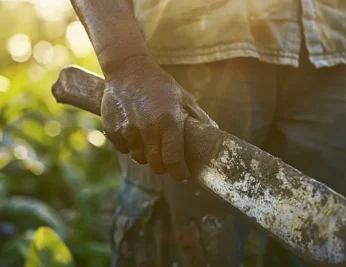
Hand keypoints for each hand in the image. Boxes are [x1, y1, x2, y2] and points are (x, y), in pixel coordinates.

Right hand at [101, 57, 215, 179]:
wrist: (128, 69)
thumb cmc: (161, 85)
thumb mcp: (184, 98)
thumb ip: (199, 118)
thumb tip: (215, 133)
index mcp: (168, 122)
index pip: (173, 161)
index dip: (179, 173)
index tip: (183, 175)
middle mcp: (147, 129)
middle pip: (155, 165)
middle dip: (163, 166)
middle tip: (167, 157)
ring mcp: (127, 130)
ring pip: (138, 158)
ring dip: (146, 155)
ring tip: (150, 140)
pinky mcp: (112, 129)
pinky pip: (124, 149)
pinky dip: (131, 146)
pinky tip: (135, 131)